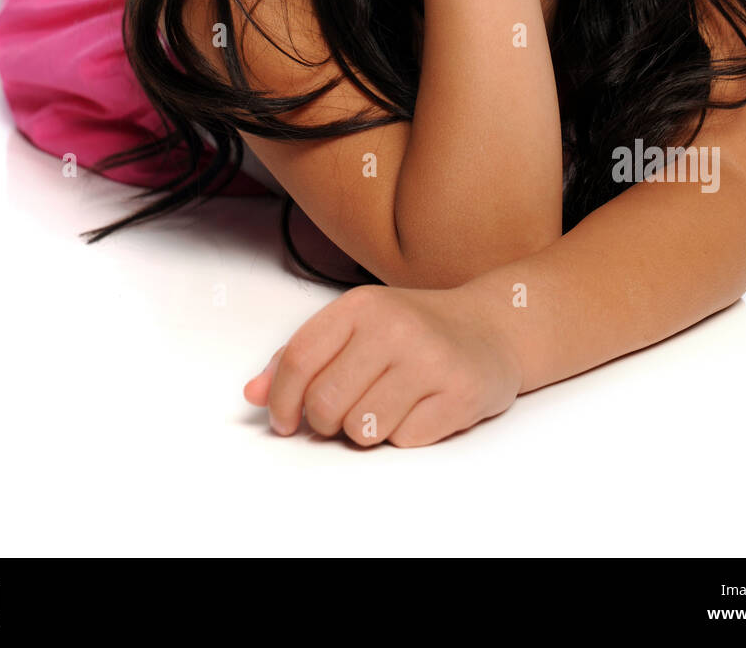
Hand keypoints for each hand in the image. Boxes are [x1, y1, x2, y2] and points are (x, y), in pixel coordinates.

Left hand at [242, 282, 522, 447]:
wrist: (492, 327)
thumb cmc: (414, 329)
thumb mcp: (356, 326)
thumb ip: (301, 357)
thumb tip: (253, 393)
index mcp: (361, 305)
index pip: (298, 359)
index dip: (282, 400)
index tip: (285, 420)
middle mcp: (394, 327)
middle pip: (325, 403)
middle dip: (325, 422)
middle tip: (343, 412)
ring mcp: (430, 360)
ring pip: (363, 429)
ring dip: (366, 429)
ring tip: (387, 403)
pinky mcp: (460, 394)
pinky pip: (404, 440)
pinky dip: (404, 434)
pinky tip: (420, 407)